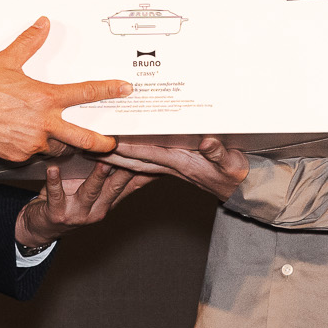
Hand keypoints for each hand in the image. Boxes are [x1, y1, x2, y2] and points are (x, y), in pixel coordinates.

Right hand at [0, 17, 130, 160]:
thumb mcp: (6, 60)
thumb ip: (29, 43)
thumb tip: (42, 24)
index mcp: (44, 98)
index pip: (85, 93)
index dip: (108, 90)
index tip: (125, 89)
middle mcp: (43, 123)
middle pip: (84, 138)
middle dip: (102, 142)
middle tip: (112, 143)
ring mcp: (31, 143)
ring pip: (57, 147)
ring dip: (61, 143)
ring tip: (57, 135)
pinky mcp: (18, 156)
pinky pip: (33, 153)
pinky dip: (33, 146)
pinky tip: (23, 137)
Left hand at [14, 162, 154, 247]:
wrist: (41, 226)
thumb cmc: (68, 202)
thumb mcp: (95, 193)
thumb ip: (112, 178)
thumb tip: (133, 158)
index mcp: (109, 202)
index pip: (131, 185)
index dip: (143, 172)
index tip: (155, 157)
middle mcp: (97, 209)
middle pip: (114, 187)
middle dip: (123, 172)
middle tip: (133, 155)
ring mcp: (77, 213)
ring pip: (90, 192)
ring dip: (97, 177)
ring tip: (103, 161)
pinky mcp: (57, 213)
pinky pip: (56, 194)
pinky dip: (54, 181)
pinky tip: (53, 169)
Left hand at [99, 135, 248, 202]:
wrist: (240, 186)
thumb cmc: (235, 172)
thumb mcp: (231, 161)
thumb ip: (218, 152)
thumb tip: (206, 142)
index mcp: (180, 163)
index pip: (149, 154)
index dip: (128, 148)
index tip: (109, 141)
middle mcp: (170, 166)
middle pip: (134, 160)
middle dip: (111, 154)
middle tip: (87, 145)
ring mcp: (170, 168)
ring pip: (136, 162)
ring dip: (115, 156)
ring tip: (94, 148)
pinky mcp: (173, 167)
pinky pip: (146, 164)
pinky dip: (131, 159)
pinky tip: (118, 154)